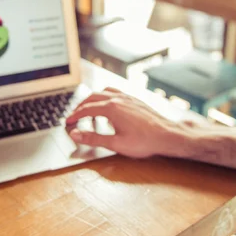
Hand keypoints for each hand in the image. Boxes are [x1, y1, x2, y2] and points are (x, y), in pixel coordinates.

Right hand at [66, 88, 189, 157]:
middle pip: (92, 97)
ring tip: (87, 109)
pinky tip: (107, 106)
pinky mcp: (134, 99)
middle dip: (80, 106)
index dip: (74, 116)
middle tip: (73, 116)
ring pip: (103, 92)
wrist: (167, 135)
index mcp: (111, 108)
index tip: (67, 122)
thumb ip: (93, 138)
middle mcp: (118, 99)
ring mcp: (127, 97)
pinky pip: (114, 92)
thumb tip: (75, 134)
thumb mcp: (115, 144)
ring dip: (92, 99)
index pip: (86, 109)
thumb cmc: (145, 141)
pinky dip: (104, 97)